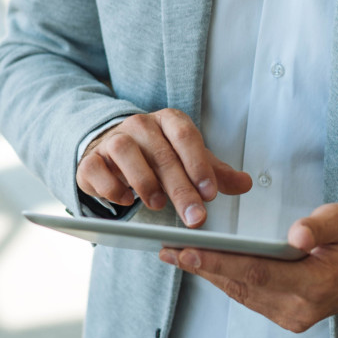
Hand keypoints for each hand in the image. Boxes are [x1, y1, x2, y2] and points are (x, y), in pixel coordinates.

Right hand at [78, 109, 250, 225]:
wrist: (110, 151)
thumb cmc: (156, 156)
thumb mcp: (188, 160)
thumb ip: (215, 173)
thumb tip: (246, 184)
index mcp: (167, 121)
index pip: (185, 135)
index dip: (198, 163)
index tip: (211, 193)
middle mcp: (139, 125)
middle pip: (161, 153)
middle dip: (180, 188)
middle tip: (195, 217)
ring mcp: (111, 140)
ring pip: (125, 153)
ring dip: (144, 182)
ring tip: (158, 205)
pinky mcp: (90, 160)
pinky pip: (96, 169)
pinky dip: (111, 186)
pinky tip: (125, 201)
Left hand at [160, 203, 337, 333]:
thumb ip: (320, 228)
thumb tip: (295, 235)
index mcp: (315, 285)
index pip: (257, 272)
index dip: (219, 262)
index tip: (188, 251)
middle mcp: (299, 308)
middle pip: (241, 286)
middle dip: (202, 267)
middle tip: (168, 249)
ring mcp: (291, 316)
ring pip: (240, 294)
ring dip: (208, 274)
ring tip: (176, 255)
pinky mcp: (286, 316)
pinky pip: (248, 297)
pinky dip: (225, 281)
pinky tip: (204, 266)